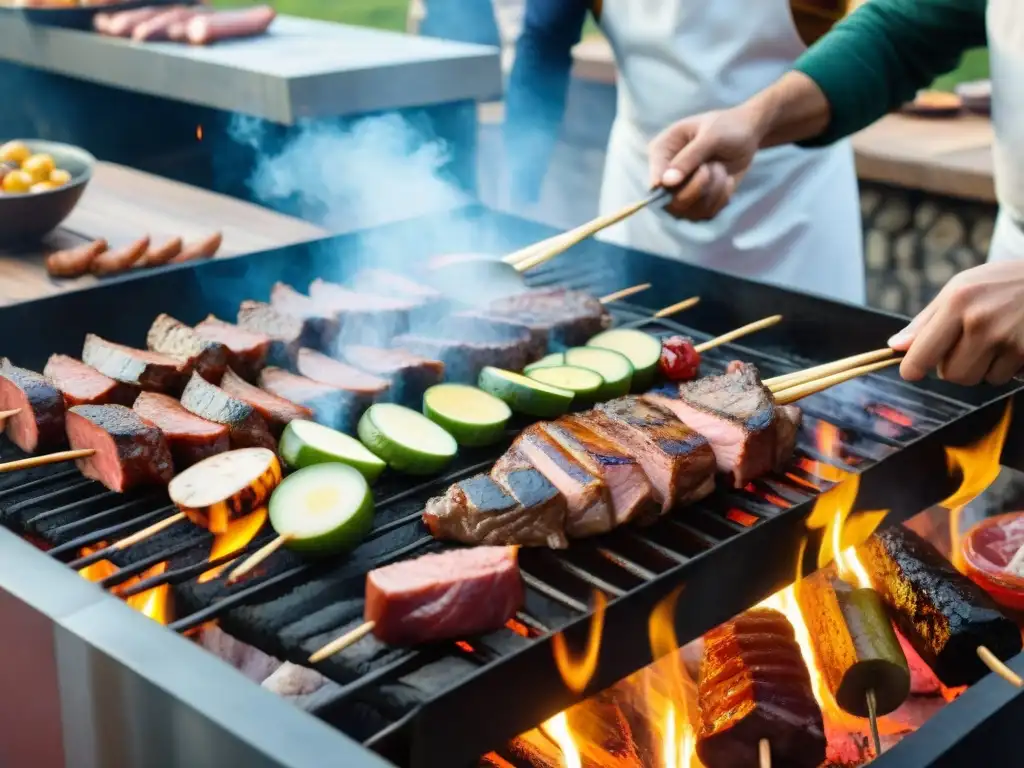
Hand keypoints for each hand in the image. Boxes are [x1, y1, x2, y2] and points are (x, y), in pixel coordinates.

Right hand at [647, 107, 760, 220]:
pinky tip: (727, 181)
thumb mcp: (710, 135)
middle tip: (713, 168)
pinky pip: (705, 214)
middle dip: (696, 188)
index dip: (666, 187)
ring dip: (712, 191)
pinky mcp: (700, 201)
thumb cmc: (726, 127)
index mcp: (662, 152)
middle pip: (670, 201)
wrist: (747, 134)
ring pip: (689, 210)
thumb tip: (665, 183)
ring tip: (721, 170)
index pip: (655, 178)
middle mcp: (667, 175)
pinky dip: (721, 199)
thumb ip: (688, 157)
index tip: (680, 182)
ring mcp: (683, 190)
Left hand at [888, 261, 1023, 384]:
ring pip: (980, 380)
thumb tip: (896, 346)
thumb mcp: (960, 287)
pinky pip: (1007, 378)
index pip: (923, 353)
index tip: (912, 372)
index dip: (914, 368)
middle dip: (955, 367)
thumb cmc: (1000, 283)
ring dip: (983, 368)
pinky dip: (1007, 368)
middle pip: (952, 375)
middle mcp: (982, 322)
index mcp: (958, 303)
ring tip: (995, 341)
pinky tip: (1014, 344)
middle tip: (967, 346)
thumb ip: (926, 320)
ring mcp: (1009, 340)